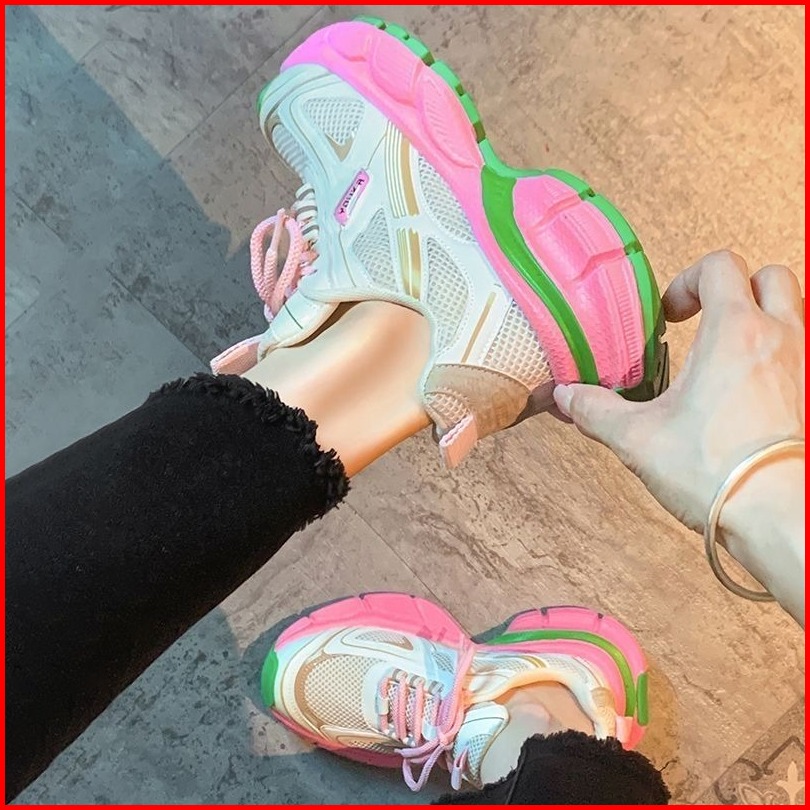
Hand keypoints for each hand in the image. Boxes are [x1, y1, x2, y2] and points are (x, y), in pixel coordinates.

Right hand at [553, 250, 803, 534]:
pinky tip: (756, 394)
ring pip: (799, 312)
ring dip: (767, 320)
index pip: (721, 265)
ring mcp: (807, 367)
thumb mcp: (638, 439)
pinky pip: (806, 358)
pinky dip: (783, 361)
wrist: (782, 519)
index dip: (688, 281)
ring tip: (732, 356)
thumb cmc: (718, 473)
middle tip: (708, 322)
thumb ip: (595, 411)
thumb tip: (565, 397)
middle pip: (771, 276)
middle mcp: (781, 338)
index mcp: (734, 331)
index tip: (670, 317)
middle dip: (738, 289)